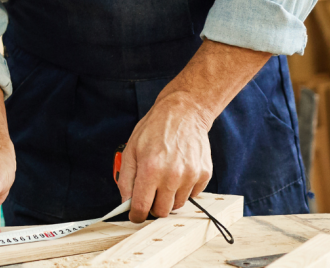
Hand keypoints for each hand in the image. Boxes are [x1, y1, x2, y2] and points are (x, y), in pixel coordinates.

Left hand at [118, 94, 213, 221]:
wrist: (183, 113)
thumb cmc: (154, 129)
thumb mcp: (130, 150)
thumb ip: (126, 179)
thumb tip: (126, 202)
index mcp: (150, 169)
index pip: (142, 207)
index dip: (136, 215)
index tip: (135, 215)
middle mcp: (172, 175)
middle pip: (162, 211)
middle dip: (153, 207)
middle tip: (150, 194)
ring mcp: (191, 176)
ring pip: (178, 205)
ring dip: (169, 198)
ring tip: (164, 178)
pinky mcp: (204, 174)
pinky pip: (192, 195)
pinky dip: (183, 190)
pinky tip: (178, 173)